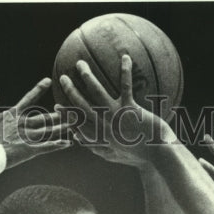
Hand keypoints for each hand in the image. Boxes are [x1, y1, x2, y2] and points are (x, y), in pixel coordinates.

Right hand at [0, 78, 73, 168]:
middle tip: (71, 108)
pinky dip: (57, 145)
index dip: (38, 89)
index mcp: (13, 114)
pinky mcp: (29, 149)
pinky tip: (68, 143)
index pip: (29, 98)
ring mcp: (27, 136)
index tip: (48, 80)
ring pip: (49, 130)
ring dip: (62, 127)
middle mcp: (23, 123)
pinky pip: (46, 147)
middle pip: (45, 117)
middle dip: (59, 113)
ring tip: (75, 124)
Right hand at [56, 54, 174, 167]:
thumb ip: (96, 148)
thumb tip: (80, 140)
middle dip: (70, 91)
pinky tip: (125, 57)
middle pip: (82, 105)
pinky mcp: (131, 109)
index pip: (78, 124)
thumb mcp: (113, 156)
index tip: (56, 105)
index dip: (66, 114)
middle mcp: (104, 125)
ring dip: (87, 77)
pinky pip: (126, 86)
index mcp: (100, 136)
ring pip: (97, 93)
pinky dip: (125, 71)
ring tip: (80, 64)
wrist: (157, 156)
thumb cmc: (139, 156)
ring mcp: (116, 116)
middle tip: (63, 78)